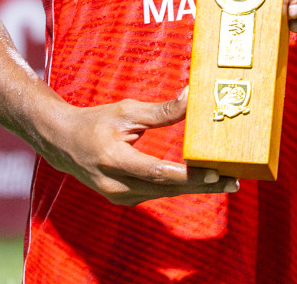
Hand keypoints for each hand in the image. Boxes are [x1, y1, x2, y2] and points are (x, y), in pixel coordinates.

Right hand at [39, 92, 238, 205]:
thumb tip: (191, 97)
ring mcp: (119, 196)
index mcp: (114, 160)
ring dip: (195, 188)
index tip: (214, 173)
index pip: (156, 172)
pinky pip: (157, 193)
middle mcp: (116, 184)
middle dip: (202, 185)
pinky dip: (179, 187)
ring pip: (164, 194)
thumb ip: (160, 111)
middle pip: (166, 188)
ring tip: (226, 181)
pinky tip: (201, 181)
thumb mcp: (126, 111)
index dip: (187, 174)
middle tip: (233, 181)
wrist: (63, 144)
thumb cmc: (95, 123)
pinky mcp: (124, 199)